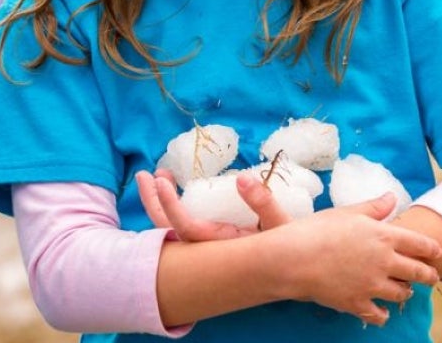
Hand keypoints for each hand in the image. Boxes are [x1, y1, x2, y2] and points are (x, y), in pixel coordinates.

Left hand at [137, 168, 291, 240]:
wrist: (296, 266)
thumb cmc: (289, 248)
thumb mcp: (281, 225)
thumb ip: (263, 202)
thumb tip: (242, 178)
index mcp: (221, 245)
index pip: (186, 229)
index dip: (169, 207)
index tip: (160, 181)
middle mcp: (210, 248)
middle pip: (170, 230)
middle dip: (153, 203)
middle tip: (145, 175)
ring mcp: (210, 244)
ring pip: (175, 228)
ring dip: (161, 204)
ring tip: (157, 177)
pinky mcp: (214, 238)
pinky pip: (186, 226)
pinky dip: (175, 209)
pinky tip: (175, 192)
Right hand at [268, 193, 441, 326]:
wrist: (294, 258)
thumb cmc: (318, 229)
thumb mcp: (348, 212)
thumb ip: (374, 207)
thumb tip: (392, 197)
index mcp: (384, 236)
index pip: (419, 244)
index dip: (431, 249)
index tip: (437, 253)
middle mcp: (385, 262)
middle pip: (417, 272)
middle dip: (428, 275)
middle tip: (432, 276)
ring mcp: (373, 285)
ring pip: (402, 293)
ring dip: (405, 292)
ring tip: (405, 290)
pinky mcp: (358, 303)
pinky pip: (379, 315)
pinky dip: (383, 314)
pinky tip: (382, 311)